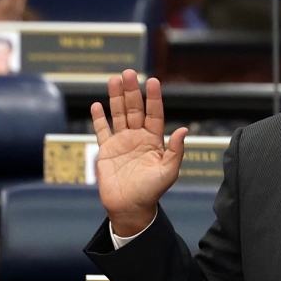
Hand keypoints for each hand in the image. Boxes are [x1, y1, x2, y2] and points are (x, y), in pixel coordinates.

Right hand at [90, 69, 187, 236]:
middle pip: (134, 109)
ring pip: (118, 114)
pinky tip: (97, 104)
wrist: (130, 207)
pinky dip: (99, 118)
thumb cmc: (152, 191)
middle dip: (132, 91)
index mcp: (154, 141)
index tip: (153, 81)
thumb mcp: (168, 172)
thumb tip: (183, 129)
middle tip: (128, 72)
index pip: (154, 114)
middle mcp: (138, 137)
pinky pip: (102, 130)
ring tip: (114, 80)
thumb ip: (175, 150)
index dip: (153, 98)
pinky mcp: (106, 150)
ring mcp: (122, 142)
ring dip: (116, 97)